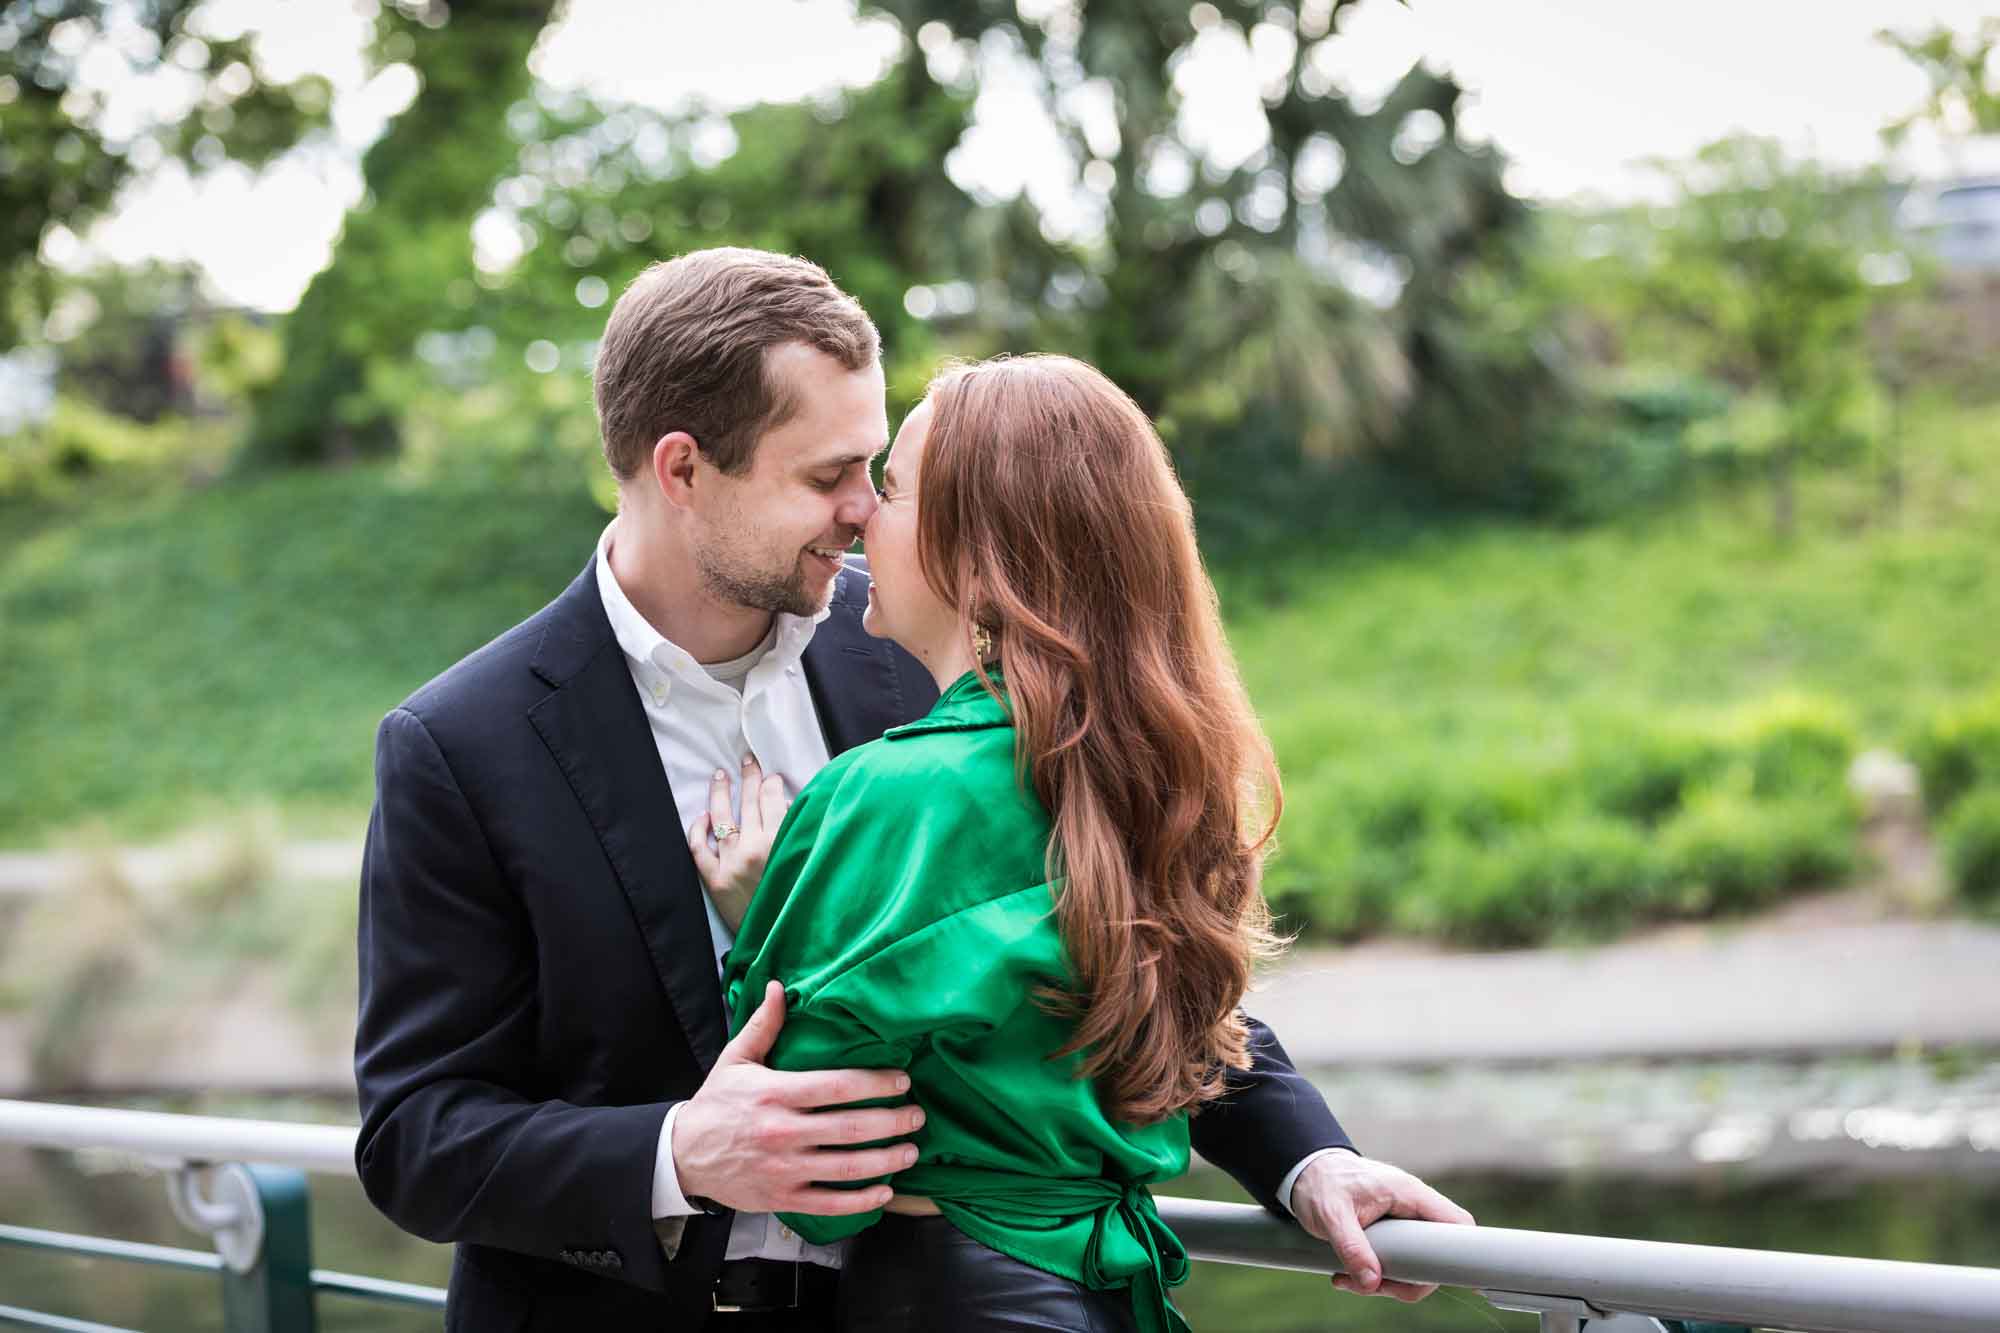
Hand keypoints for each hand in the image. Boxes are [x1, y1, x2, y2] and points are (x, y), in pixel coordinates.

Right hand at [672, 980, 923, 1214]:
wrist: (682, 1156)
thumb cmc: (716, 1103)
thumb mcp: (735, 1059)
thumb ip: (763, 1025)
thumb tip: (780, 987)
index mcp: (775, 1094)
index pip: (837, 1086)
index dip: (876, 1084)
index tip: (902, 1081)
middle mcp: (782, 1132)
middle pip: (850, 1128)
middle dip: (892, 1122)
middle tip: (918, 1116)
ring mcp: (784, 1169)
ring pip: (847, 1168)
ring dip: (887, 1161)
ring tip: (911, 1150)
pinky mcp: (782, 1198)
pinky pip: (830, 1204)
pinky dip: (862, 1201)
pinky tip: (885, 1191)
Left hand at [687, 753, 792, 930]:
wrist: (779, 943)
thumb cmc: (800, 904)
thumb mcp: (810, 866)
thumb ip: (801, 836)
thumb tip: (790, 806)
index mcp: (782, 844)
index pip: (774, 801)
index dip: (772, 785)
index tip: (772, 777)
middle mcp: (754, 849)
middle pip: (750, 803)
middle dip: (749, 778)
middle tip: (747, 760)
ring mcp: (731, 863)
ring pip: (722, 818)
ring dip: (721, 792)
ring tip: (720, 775)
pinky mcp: (715, 880)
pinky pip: (699, 849)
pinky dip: (698, 830)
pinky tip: (703, 816)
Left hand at [1290, 1151, 1474, 1302]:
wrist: (1302, 1171)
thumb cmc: (1320, 1182)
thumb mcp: (1331, 1215)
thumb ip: (1352, 1247)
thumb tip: (1372, 1282)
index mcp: (1408, 1193)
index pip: (1456, 1222)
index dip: (1459, 1252)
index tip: (1436, 1277)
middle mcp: (1411, 1206)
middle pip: (1434, 1254)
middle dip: (1406, 1280)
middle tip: (1371, 1286)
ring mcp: (1401, 1220)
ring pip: (1413, 1263)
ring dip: (1383, 1281)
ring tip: (1346, 1280)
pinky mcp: (1389, 1232)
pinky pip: (1395, 1260)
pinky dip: (1374, 1274)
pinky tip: (1346, 1275)